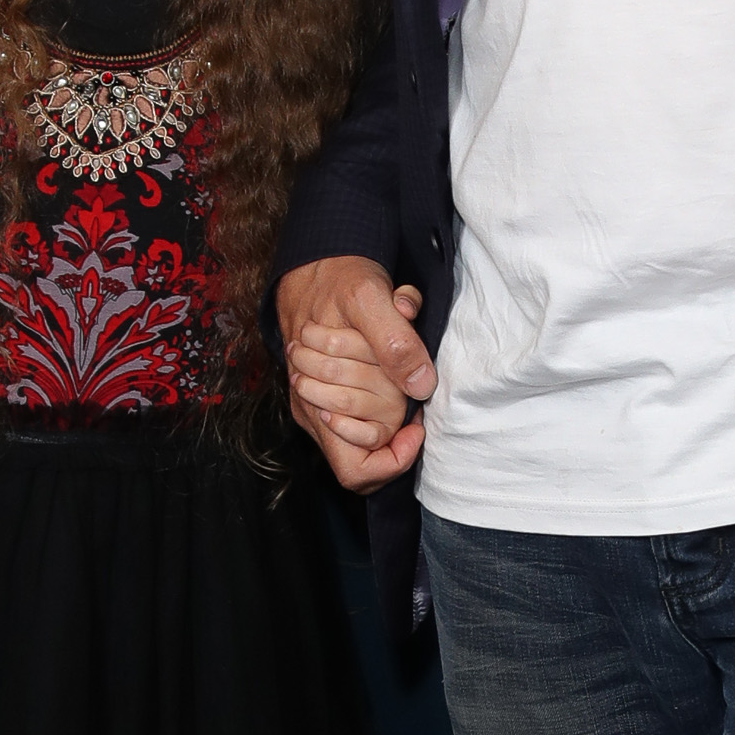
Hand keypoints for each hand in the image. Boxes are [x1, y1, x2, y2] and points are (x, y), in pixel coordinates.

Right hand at [278, 254, 435, 491]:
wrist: (316, 263)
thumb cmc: (338, 280)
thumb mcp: (369, 297)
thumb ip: (395, 341)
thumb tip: (421, 386)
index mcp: (314, 399)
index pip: (357, 471)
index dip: (392, 460)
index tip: (416, 423)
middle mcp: (313, 411)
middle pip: (368, 452)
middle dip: (395, 424)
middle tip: (412, 392)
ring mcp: (320, 405)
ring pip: (369, 436)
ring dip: (392, 411)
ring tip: (402, 376)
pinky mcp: (331, 394)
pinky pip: (367, 416)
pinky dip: (389, 397)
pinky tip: (397, 370)